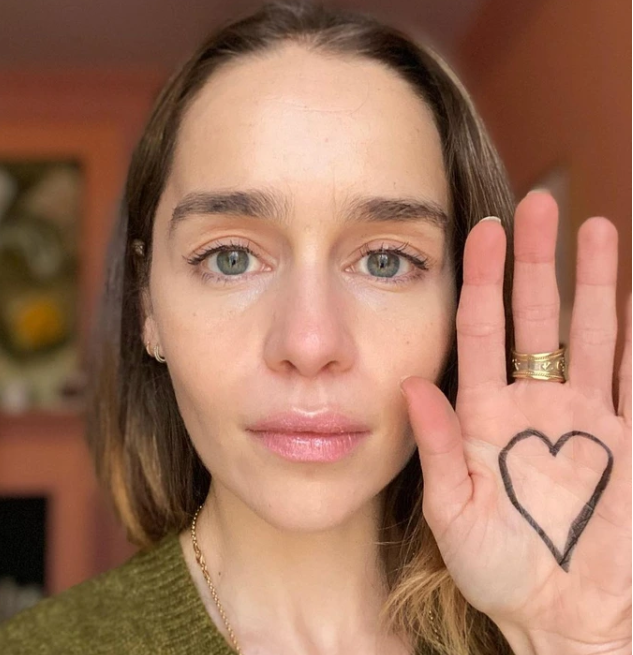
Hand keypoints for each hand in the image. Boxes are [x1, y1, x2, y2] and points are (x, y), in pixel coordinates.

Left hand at [400, 191, 630, 653]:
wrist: (568, 617)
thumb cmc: (503, 572)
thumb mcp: (454, 511)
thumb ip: (437, 447)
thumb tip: (412, 386)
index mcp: (485, 417)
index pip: (480, 331)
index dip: (481, 280)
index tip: (480, 229)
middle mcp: (533, 405)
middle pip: (534, 317)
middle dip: (534, 261)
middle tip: (536, 203)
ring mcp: (584, 417)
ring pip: (587, 332)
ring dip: (591, 281)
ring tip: (591, 227)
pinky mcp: (627, 437)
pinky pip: (632, 374)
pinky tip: (631, 294)